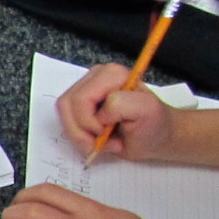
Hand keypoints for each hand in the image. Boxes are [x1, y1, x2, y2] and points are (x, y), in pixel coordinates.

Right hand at [58, 62, 179, 163]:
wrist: (156, 136)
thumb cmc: (154, 125)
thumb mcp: (147, 111)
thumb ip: (121, 105)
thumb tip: (98, 116)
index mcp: (111, 75)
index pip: (81, 98)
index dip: (88, 121)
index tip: (106, 134)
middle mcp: (95, 78)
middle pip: (66, 105)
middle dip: (80, 131)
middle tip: (100, 143)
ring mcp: (85, 91)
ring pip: (63, 115)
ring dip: (79, 136)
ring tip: (101, 143)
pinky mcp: (79, 106)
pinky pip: (66, 122)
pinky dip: (79, 138)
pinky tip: (97, 140)